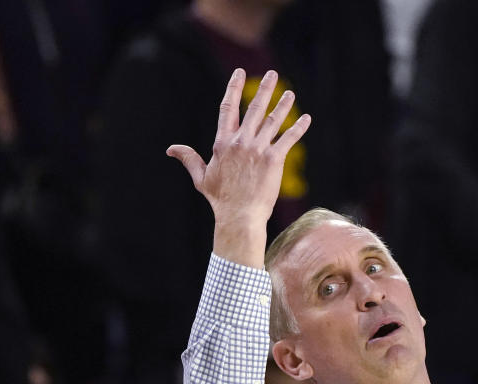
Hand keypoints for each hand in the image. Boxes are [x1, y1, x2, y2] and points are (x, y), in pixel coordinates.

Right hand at [167, 69, 310, 266]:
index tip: (240, 72)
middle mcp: (240, 142)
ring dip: (283, 105)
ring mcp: (257, 149)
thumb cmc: (221, 199)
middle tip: (272, 74)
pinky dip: (298, 128)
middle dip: (264, 89)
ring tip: (290, 93)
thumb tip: (171, 149)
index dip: (234, 88)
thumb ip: (189, 158)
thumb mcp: (201, 177)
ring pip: (273, 120)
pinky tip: (306, 118)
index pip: (227, 108)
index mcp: (222, 142)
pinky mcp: (274, 159)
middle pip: (254, 108)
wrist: (239, 215)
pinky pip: (288, 139)